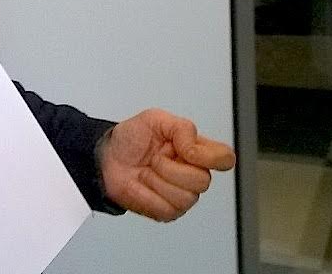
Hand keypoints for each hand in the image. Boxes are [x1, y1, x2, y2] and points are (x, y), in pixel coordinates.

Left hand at [98, 108, 234, 221]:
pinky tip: (143, 184)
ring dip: (158, 180)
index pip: (225, 158)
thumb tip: (194, 148)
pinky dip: (148, 194)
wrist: (106, 158)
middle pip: (203, 181)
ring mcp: (182, 195)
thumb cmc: (130, 139)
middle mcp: (193, 174)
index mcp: (196, 150)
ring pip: (186, 197)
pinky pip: (167, 208)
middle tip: (155, 158)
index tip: (186, 149)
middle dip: (171, 167)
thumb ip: (182, 128)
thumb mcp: (155, 119)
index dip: (211, 156)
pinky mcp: (168, 212)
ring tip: (148, 170)